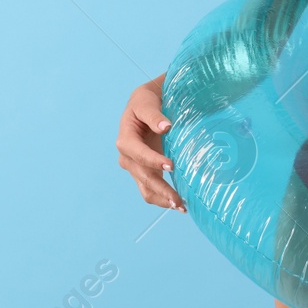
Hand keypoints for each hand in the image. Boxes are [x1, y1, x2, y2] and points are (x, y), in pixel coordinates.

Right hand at [117, 73, 185, 211]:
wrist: (145, 105)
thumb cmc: (146, 101)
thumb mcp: (147, 101)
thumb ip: (154, 114)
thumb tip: (166, 126)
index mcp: (126, 139)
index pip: (138, 153)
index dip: (153, 160)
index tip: (171, 166)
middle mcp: (127, 157)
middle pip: (143, 176)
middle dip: (161, 189)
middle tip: (179, 200)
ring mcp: (135, 167)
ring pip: (146, 188)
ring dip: (162, 199)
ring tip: (181, 206)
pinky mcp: (145, 172)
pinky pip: (151, 189)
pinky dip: (163, 198)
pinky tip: (179, 203)